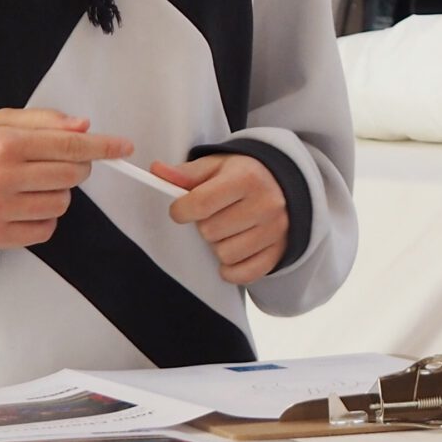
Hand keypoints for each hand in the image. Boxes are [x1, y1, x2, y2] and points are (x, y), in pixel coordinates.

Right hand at [0, 109, 129, 249]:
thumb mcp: (1, 122)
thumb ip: (44, 121)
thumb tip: (84, 127)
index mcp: (5, 144)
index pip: (69, 145)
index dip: (102, 146)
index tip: (123, 147)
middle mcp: (2, 177)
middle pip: (72, 174)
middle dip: (77, 166)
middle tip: (58, 162)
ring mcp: (0, 210)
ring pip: (63, 202)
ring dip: (59, 192)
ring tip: (33, 184)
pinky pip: (48, 228)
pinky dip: (44, 217)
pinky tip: (24, 205)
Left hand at [152, 154, 289, 285]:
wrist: (284, 186)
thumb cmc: (243, 176)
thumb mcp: (216, 166)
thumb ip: (186, 172)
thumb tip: (157, 172)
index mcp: (247, 178)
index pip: (200, 204)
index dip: (181, 211)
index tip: (182, 209)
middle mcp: (266, 204)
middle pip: (210, 232)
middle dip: (204, 226)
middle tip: (215, 216)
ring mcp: (275, 231)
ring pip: (225, 255)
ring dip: (219, 246)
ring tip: (227, 230)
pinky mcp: (278, 252)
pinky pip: (243, 274)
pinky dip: (232, 269)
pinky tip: (234, 251)